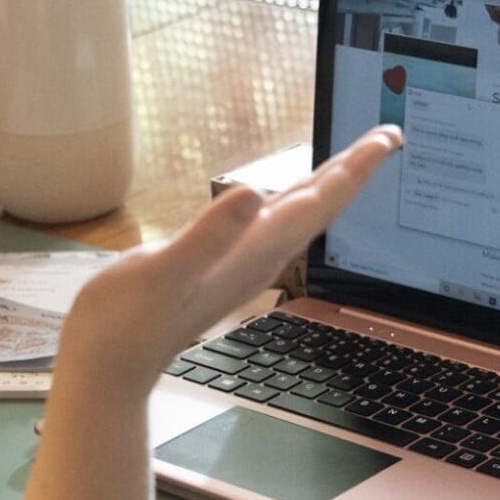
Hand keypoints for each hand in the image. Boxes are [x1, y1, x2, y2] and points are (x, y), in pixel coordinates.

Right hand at [56, 126, 402, 388]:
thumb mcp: (162, 271)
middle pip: (322, 206)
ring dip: (331, 186)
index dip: (356, 168)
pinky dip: (295, 202)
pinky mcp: (224, 266)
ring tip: (355, 159)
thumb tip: (249, 193)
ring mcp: (244, 263)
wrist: (110, 365)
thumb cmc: (126, 320)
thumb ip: (207, 235)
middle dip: (356, 170)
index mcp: (253, 250)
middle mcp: (258, 257)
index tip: (389, 137)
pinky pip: (276, 226)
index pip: (319, 201)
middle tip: (389, 135)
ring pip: (302, 217)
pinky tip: (291, 198)